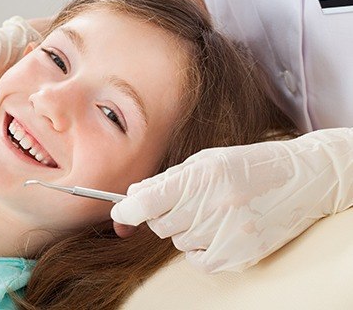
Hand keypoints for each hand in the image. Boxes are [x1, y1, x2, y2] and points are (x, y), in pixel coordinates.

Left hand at [111, 128, 352, 272]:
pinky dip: (200, 248)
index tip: (120, 213)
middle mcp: (211, 207)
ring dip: (186, 229)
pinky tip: (219, 229)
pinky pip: (197, 260)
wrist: (301, 181)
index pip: (146, 203)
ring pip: (179, 241)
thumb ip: (167, 179)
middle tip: (186, 201)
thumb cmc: (249, 165)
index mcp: (201, 177)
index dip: (126, 211)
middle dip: (162, 214)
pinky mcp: (238, 256)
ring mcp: (226, 235)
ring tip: (213, 211)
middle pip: (159, 225)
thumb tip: (132, 196)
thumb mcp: (206, 161)